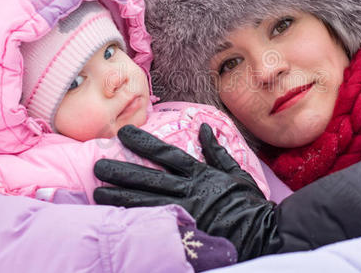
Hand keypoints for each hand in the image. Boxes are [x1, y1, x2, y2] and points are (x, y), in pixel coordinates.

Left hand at [93, 124, 280, 260]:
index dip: (143, 143)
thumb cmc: (249, 203)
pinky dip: (135, 219)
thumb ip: (216, 151)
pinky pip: (154, 223)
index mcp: (200, 174)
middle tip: (98, 165)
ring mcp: (184, 211)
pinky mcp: (184, 230)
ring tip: (97, 192)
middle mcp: (189, 190)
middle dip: (122, 171)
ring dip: (120, 196)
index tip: (124, 133)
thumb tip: (203, 129)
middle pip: (148, 177)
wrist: (263, 232)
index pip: (166, 154)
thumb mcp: (235, 172)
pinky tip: (117, 216)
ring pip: (145, 201)